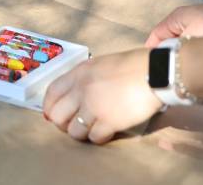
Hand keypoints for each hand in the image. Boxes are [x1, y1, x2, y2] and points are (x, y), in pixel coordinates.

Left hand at [42, 49, 163, 143]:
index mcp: (78, 74)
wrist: (154, 73)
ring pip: (73, 131)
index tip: (51, 114)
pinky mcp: (109, 122)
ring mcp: (94, 107)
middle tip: (74, 124)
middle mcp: (81, 90)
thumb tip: (74, 94)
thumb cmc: (131, 66)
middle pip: (57, 116)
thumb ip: (84, 79)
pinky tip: (106, 132)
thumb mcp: (99, 65)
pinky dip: (98, 138)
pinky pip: (94, 138)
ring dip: (81, 133)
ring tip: (92, 129)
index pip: (51, 93)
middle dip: (63, 123)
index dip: (49, 107)